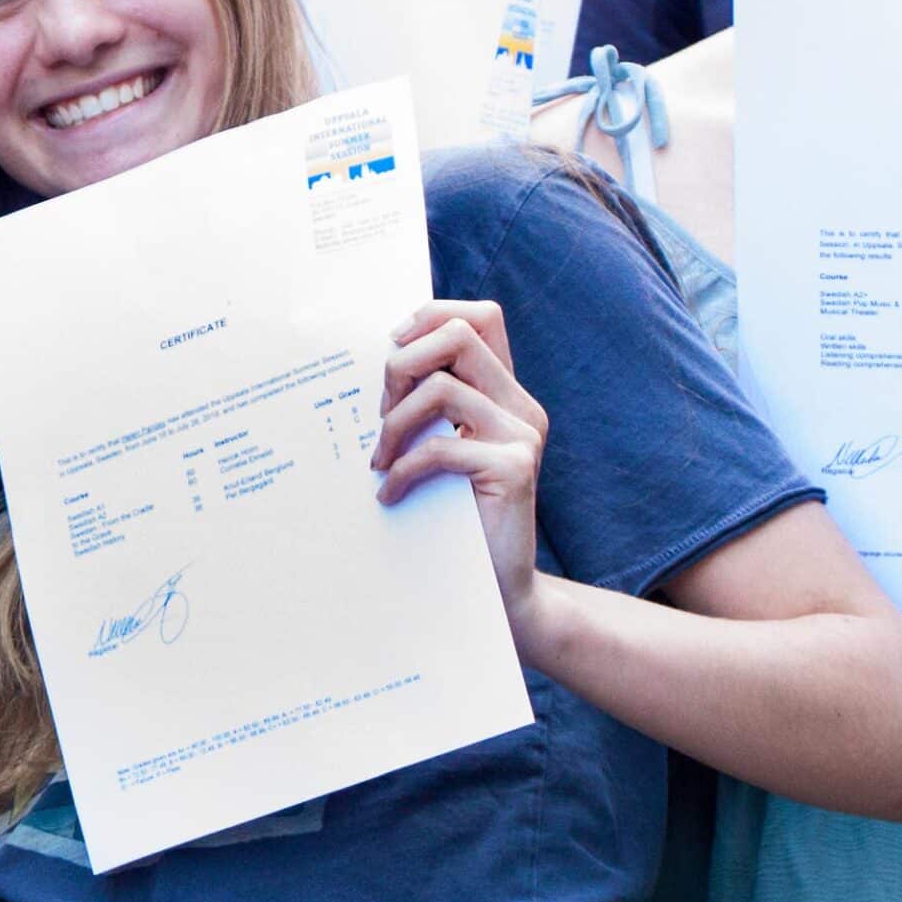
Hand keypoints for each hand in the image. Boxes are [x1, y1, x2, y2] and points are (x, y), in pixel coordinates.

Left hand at [370, 300, 549, 630]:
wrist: (498, 585)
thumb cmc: (454, 514)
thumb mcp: (440, 448)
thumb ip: (427, 406)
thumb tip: (379, 361)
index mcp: (504, 391)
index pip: (480, 317)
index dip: (429, 318)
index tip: (391, 352)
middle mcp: (520, 405)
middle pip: (458, 336)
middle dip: (402, 364)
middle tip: (380, 411)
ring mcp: (522, 435)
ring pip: (441, 389)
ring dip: (393, 424)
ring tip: (379, 460)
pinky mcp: (514, 469)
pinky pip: (441, 447)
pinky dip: (403, 469)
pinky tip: (389, 494)